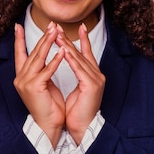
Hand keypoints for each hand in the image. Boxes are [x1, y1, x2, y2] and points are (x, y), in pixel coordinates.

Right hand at [14, 22, 65, 146]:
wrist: (48, 124)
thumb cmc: (48, 105)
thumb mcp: (43, 83)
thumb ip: (42, 70)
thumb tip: (44, 56)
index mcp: (21, 76)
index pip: (19, 54)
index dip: (18, 39)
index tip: (17, 26)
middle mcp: (20, 78)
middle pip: (32, 53)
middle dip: (43, 38)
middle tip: (51, 25)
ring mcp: (25, 82)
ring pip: (38, 58)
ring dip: (48, 44)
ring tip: (56, 32)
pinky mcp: (34, 87)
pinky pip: (46, 70)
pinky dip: (55, 61)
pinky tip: (62, 52)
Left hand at [55, 23, 105, 143]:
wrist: (83, 127)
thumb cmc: (77, 110)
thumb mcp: (76, 88)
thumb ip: (76, 74)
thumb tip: (69, 62)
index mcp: (93, 75)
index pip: (86, 53)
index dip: (82, 40)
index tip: (78, 27)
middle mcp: (96, 74)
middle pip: (81, 53)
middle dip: (69, 40)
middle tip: (58, 28)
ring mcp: (96, 79)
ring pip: (80, 59)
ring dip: (67, 47)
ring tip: (57, 36)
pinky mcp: (92, 86)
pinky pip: (80, 70)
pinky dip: (72, 61)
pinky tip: (64, 52)